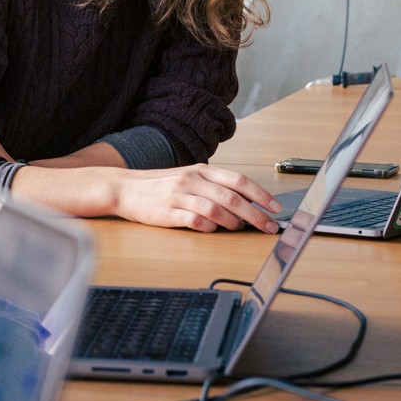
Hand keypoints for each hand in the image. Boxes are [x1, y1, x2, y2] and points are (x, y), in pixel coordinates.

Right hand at [110, 164, 281, 232]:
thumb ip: (214, 187)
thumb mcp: (189, 178)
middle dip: (255, 213)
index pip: (238, 180)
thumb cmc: (161, 186)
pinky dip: (209, 227)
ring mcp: (180, 195)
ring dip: (233, 221)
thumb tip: (245, 203)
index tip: (275, 207)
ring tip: (240, 228)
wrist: (126, 189)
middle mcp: (192, 180)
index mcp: (201, 170)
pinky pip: (195, 220)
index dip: (260, 194)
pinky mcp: (168, 212)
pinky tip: (214, 230)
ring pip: (216, 208)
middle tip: (268, 226)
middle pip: (231, 196)